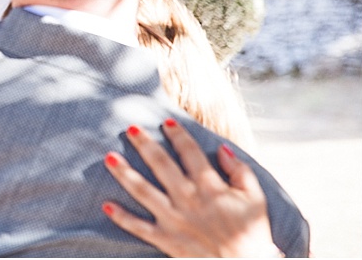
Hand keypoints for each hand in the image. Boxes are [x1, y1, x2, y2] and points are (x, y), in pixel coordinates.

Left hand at [102, 119, 282, 257]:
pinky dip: (122, 217)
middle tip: (129, 127)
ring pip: (143, 191)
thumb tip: (221, 147)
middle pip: (161, 165)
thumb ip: (239, 170)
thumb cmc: (253, 233)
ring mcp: (175, 220)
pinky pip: (140, 228)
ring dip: (124, 174)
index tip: (165, 122)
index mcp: (210, 187)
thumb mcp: (255, 198)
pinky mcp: (167, 240)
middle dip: (144, 144)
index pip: (190, 153)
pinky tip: (106, 204)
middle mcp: (189, 199)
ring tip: (109, 157)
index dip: (178, 134)